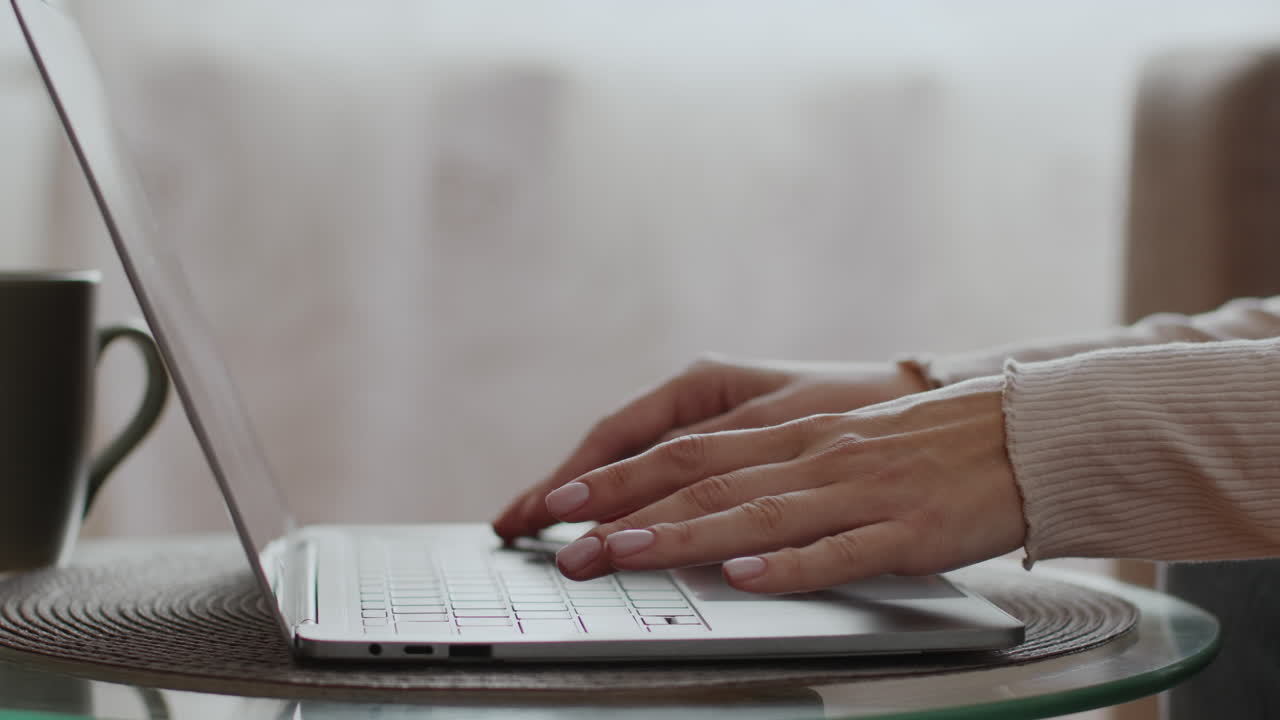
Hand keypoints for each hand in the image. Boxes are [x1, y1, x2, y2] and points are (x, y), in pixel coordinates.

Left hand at [492, 355, 928, 541]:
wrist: (1026, 435)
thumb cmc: (932, 445)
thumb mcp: (845, 441)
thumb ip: (781, 467)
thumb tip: (712, 505)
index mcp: (797, 433)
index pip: (688, 451)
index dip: (620, 477)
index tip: (560, 502)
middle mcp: (815, 454)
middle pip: (703, 478)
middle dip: (625, 510)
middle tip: (563, 542)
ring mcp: (858, 491)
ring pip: (754, 512)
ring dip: (681, 535)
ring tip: (622, 554)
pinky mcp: (906, 530)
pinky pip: (838, 550)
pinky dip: (787, 564)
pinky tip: (744, 576)